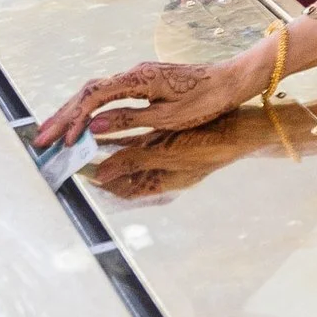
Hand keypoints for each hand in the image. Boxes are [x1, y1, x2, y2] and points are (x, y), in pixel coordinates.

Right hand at [33, 57, 262, 149]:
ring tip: (53, 133)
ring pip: (96, 92)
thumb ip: (131, 119)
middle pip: (88, 93)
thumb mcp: (170, 117)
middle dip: (62, 117)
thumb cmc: (207, 100)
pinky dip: (90, 108)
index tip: (61, 141)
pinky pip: (109, 93)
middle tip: (40, 140)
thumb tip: (94, 124)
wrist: (233, 79)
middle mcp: (134, 73)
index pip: (95, 98)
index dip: (74, 120)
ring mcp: (138, 75)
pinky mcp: (144, 81)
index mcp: (138, 79)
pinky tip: (81, 122)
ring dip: (73, 112)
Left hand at [88, 124, 239, 198]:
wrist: (238, 131)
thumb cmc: (206, 147)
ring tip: (87, 139)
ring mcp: (164, 158)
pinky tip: (110, 127)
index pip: (121, 190)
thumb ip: (134, 161)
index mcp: (159, 185)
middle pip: (121, 175)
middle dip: (99, 166)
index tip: (78, 170)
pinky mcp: (169, 143)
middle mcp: (159, 174)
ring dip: (109, 150)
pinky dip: (124, 138)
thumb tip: (100, 172)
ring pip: (128, 157)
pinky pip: (140, 143)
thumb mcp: (168, 155)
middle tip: (77, 153)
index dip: (100, 182)